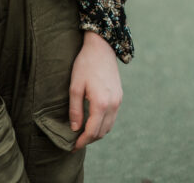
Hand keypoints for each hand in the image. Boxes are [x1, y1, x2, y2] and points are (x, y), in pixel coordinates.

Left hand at [69, 31, 122, 149]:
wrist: (101, 48)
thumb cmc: (85, 65)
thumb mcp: (75, 86)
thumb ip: (75, 109)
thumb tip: (75, 128)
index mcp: (101, 103)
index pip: (92, 131)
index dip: (82, 141)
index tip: (73, 146)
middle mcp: (113, 105)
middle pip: (102, 132)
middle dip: (89, 139)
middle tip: (77, 141)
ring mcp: (118, 101)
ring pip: (109, 126)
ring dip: (97, 132)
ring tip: (84, 132)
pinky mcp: (119, 96)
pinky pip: (112, 117)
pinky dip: (103, 123)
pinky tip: (94, 120)